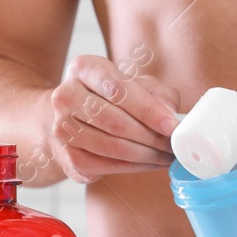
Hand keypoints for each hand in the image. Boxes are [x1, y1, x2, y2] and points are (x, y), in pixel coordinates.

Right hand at [46, 55, 179, 183]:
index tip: (172, 125)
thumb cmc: (110, 98)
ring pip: (112, 147)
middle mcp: (66, 96)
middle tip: (173, 145)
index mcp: (84, 68)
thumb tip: (170, 115)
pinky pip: (107, 166)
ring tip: (166, 156)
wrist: (71, 118)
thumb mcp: (135, 84)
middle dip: (151, 137)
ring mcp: (62, 128)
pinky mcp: (68, 156)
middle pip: (115, 121)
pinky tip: (150, 163)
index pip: (118, 89)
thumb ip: (157, 94)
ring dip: (146, 155)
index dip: (148, 110)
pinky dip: (134, 167)